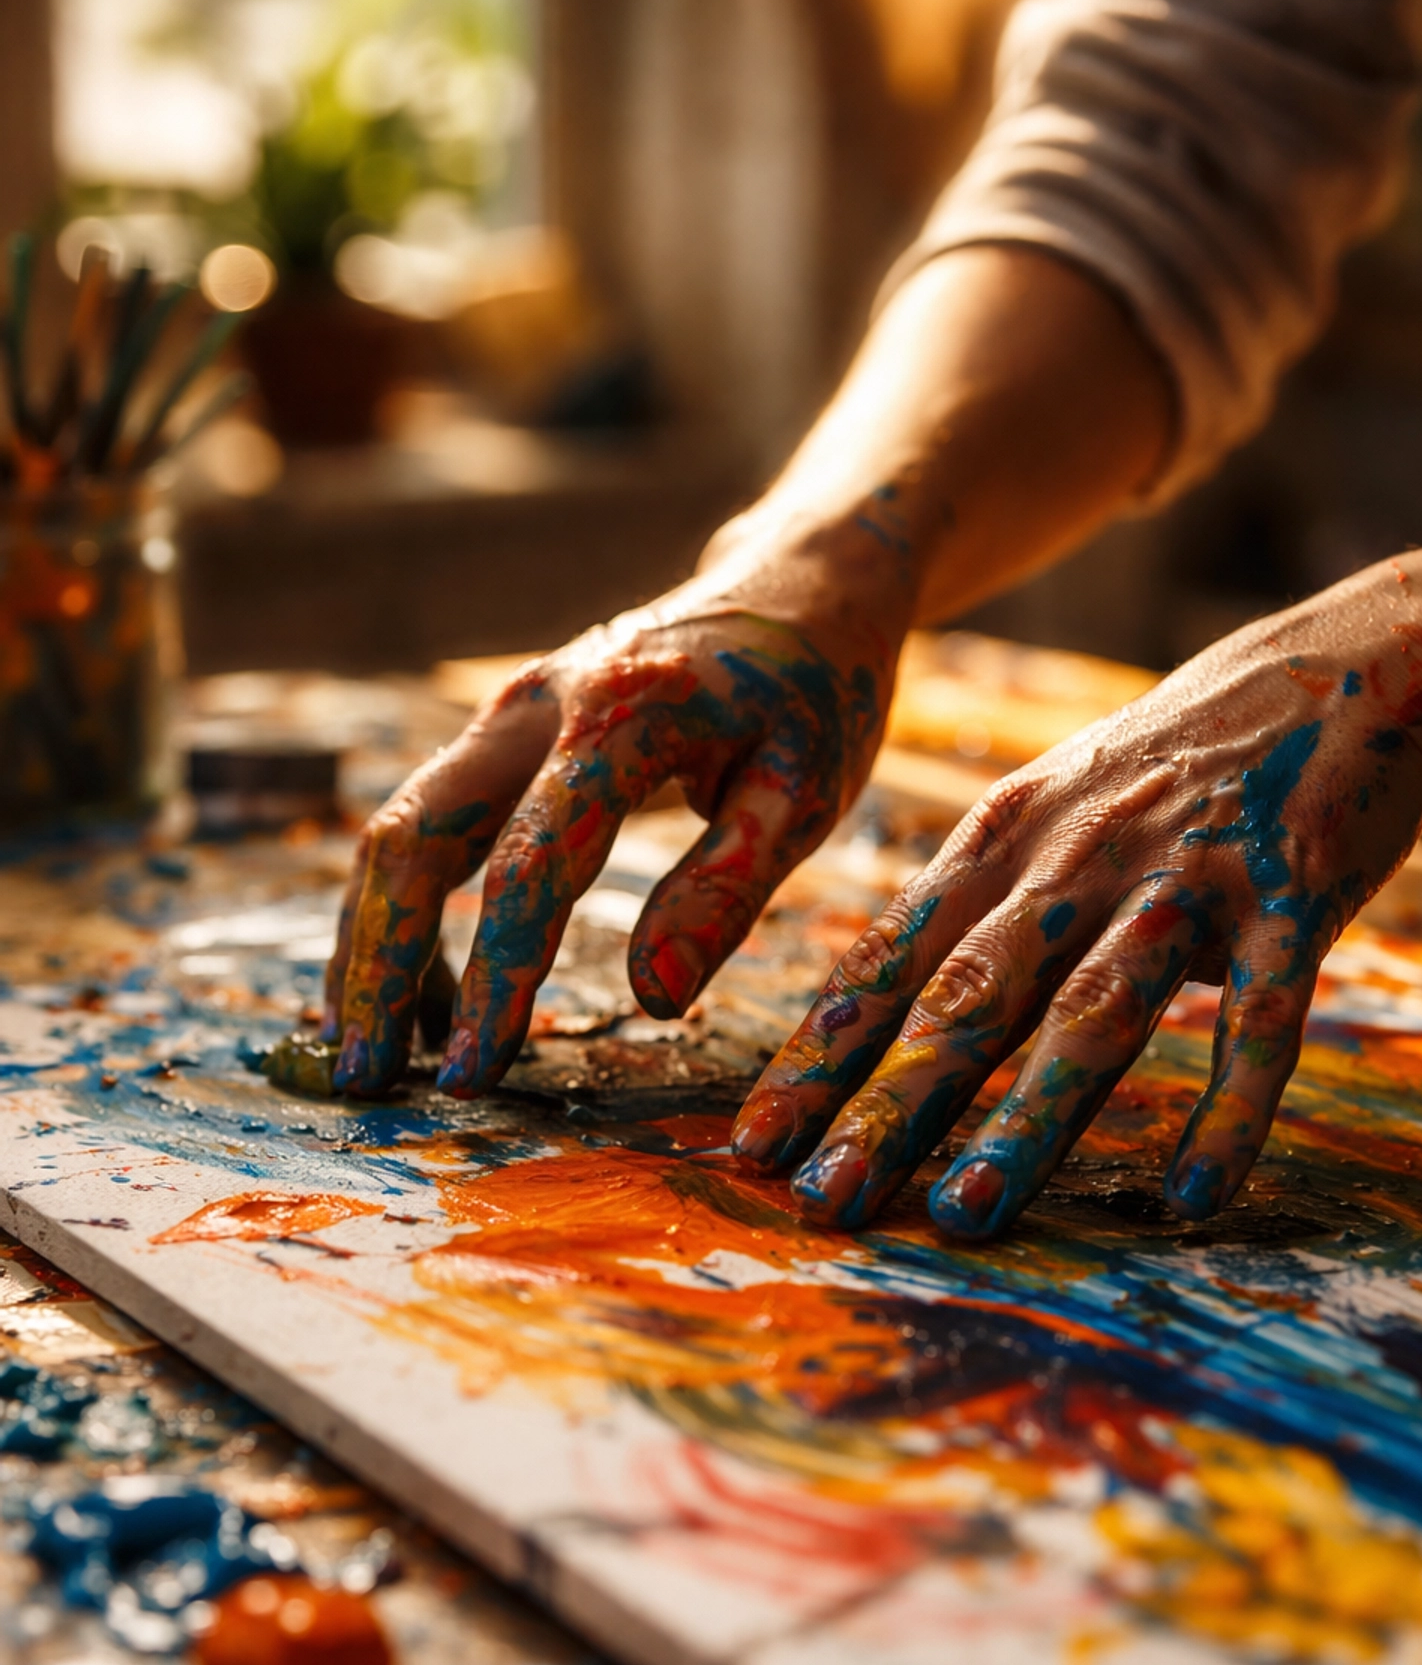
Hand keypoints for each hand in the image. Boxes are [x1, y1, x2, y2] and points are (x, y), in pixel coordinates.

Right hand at [324, 519, 902, 1096]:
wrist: (796, 587)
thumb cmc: (812, 696)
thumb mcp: (804, 793)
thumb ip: (726, 891)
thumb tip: (655, 1001)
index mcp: (620, 715)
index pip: (532, 866)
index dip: (497, 979)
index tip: (474, 1076)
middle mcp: (536, 703)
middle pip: (413, 836)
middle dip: (378, 963)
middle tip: (366, 1078)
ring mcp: (506, 714)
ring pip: (400, 830)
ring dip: (372, 942)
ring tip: (373, 1054)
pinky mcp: (501, 735)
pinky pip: (428, 823)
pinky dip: (407, 910)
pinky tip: (422, 996)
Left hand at [732, 532, 1421, 1235]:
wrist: (1343, 666)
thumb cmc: (1169, 766)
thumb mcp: (1051, 811)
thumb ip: (979, 907)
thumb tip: (882, 1017)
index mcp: (1004, 839)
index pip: (890, 960)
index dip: (821, 1055)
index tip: (755, 1142)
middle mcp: (1079, 857)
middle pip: (969, 997)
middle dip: (888, 1105)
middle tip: (823, 1199)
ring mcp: (1187, 878)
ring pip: (1093, 1012)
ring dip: (1026, 1120)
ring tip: (965, 1213)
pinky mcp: (1295, 899)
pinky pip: (1261, 1022)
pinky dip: (1228, 1111)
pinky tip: (1193, 1195)